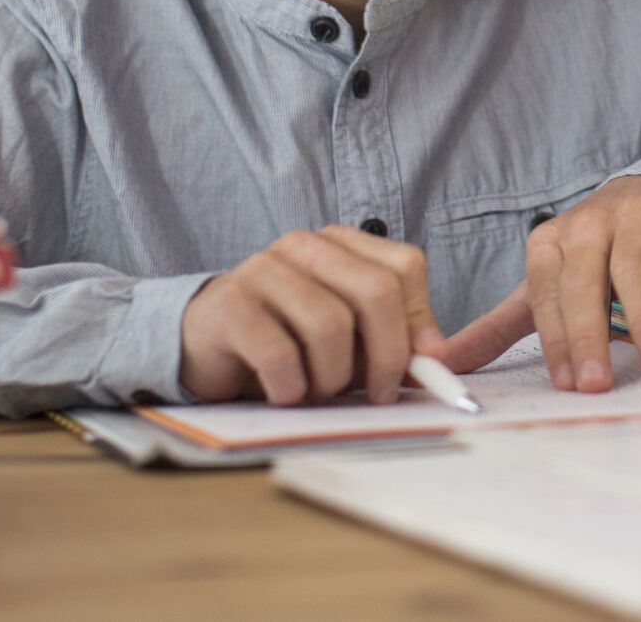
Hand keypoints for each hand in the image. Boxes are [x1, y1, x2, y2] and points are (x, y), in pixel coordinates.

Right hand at [179, 225, 441, 405]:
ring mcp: (262, 270)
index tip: (422, 364)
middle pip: (376, 292)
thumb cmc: (287, 344)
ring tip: (316, 391)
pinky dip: (292, 389)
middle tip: (379, 395)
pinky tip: (283, 394)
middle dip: (388, 356)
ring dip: (332, 378)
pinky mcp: (228, 307)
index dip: (419, 321)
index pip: (404, 267)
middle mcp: (303, 245)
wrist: (202, 347)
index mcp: (339, 243)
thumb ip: (393, 338)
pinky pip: (281, 356)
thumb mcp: (348, 338)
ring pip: (330, 327)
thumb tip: (438, 356)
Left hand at [439, 176, 640, 391]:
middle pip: (585, 281)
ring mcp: (638, 211)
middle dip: (590, 336)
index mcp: (548, 242)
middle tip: (598, 385)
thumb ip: (497, 326)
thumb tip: (439, 363)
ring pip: (636, 267)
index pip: (547, 297)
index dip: (557, 342)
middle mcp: (590, 221)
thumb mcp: (542, 286)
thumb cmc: (588, 255)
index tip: (569, 386)